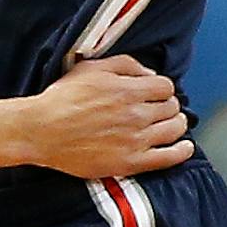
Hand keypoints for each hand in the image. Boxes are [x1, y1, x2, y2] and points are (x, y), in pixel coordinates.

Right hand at [28, 54, 194, 177]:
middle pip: (171, 107)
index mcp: (128, 89)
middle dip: (168, 105)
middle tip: (159, 109)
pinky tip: (184, 147)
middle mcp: (136, 114)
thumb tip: (148, 73)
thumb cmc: (62, 99)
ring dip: (176, 124)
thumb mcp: (90, 68)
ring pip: (174, 129)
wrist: (42, 130)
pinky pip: (169, 157)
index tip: (155, 93)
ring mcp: (136, 139)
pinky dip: (182, 151)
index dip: (161, 88)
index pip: (165, 86)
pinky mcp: (131, 162)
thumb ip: (124, 65)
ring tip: (170, 124)